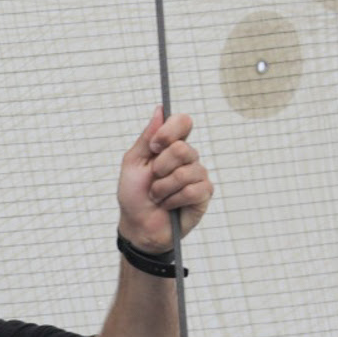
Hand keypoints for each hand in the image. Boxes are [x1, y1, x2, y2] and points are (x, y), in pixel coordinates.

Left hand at [117, 107, 211, 252]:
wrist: (138, 226)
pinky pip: (193, 190)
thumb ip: (146, 137)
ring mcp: (198, 175)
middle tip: (152, 179)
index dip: (169, 131)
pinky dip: (174, 200)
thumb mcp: (133, 163)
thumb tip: (160, 110)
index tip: (154, 146)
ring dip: (163, 188)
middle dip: (160, 167)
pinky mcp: (204, 194)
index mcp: (170, 146)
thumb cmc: (134, 195)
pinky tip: (169, 205)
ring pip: (185, 172)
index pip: (182, 122)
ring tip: (158, 196)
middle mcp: (187, 157)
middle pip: (182, 148)